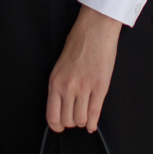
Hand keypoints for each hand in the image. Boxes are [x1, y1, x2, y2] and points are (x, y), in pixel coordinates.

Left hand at [46, 4, 121, 134]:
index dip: (57, 125)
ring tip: (84, 114)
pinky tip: (92, 123)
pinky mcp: (100, 87)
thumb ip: (60, 84)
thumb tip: (62, 104)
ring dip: (83, 120)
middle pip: (67, 121)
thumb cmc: (78, 41)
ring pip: (81, 120)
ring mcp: (84, 88)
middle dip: (71, 121)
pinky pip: (94, 114)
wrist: (95, 28)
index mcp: (55, 81)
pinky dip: (93, 122)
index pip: (52, 116)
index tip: (61, 125)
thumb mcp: (60, 64)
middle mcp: (67, 87)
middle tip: (75, 115)